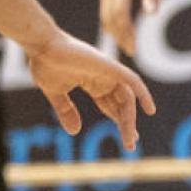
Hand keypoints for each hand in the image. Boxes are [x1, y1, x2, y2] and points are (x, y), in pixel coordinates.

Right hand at [23, 29, 155, 150]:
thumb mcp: (54, 92)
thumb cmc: (44, 64)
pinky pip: (132, 80)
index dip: (119, 120)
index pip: (111, 104)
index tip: (127, 139)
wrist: (41, 45)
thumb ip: (65, 110)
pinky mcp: (109, 67)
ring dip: (130, 119)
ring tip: (130, 139)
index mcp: (92, 82)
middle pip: (122, 104)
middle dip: (126, 124)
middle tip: (130, 145)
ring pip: (127, 98)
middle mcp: (104, 77)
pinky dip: (143, 93)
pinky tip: (150, 109)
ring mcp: (108, 72)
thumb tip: (75, 132)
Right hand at [98, 0, 164, 56]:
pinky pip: (105, 13)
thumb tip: (151, 14)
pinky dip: (112, 26)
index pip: (119, 13)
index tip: (134, 47)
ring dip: (115, 33)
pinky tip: (121, 36)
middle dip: (119, 36)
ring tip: (128, 47)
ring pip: (104, 17)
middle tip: (131, 52)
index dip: (125, 31)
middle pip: (109, 18)